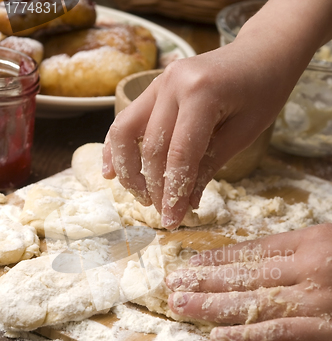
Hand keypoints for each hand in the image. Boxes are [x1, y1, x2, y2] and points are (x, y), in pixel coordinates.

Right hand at [103, 0, 331, 229]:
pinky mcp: (154, 87)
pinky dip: (116, 147)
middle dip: (155, 187)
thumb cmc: (262, 92)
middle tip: (163, 213)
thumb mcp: (243, 134)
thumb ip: (209, 165)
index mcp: (201, 93)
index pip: (179, 154)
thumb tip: (185, 202)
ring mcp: (159, 82)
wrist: (262, 53)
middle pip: (151, 147)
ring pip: (125, 132)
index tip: (171, 220)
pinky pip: (126, 119)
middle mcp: (172, 84)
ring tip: (141, 197)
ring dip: (128, 170)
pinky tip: (111, 172)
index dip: (173, 192)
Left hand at [166, 224, 331, 340]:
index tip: (194, 263)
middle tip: (172, 282)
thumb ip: (307, 254)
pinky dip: (246, 337)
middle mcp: (309, 267)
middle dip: (205, 280)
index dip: (221, 258)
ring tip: (179, 305)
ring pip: (253, 302)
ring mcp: (316, 300)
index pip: (257, 251)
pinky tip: (216, 337)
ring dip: (211, 305)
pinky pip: (280, 334)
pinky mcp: (326, 331)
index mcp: (313, 241)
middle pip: (246, 274)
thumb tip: (271, 266)